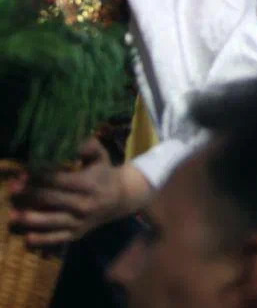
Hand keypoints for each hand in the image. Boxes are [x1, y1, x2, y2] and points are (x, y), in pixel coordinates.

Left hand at [8, 138, 147, 247]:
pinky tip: (27, 238)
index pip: (59, 180)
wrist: (121, 198)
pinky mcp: (78, 234)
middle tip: (12, 189)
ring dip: (31, 219)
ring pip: (52, 221)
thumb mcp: (101, 156)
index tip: (22, 173)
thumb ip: (88, 146)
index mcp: (89, 184)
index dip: (39, 176)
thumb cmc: (104, 173)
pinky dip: (43, 240)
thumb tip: (71, 140)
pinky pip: (58, 239)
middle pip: (52, 199)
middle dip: (30, 194)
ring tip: (12, 215)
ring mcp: (81, 221)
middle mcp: (85, 204)